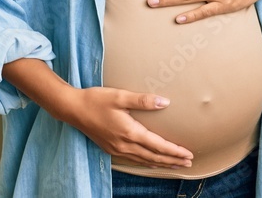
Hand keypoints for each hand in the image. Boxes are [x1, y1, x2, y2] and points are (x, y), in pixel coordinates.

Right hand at [60, 86, 193, 168]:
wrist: (73, 109)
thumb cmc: (96, 100)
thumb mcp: (120, 96)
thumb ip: (143, 100)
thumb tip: (165, 102)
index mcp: (130, 132)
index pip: (158, 146)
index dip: (174, 151)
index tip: (188, 154)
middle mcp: (125, 145)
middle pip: (154, 157)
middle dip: (172, 160)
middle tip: (188, 162)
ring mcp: (117, 149)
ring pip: (144, 160)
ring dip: (161, 163)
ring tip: (175, 165)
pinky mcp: (111, 148)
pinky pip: (134, 160)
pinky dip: (147, 162)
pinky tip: (151, 161)